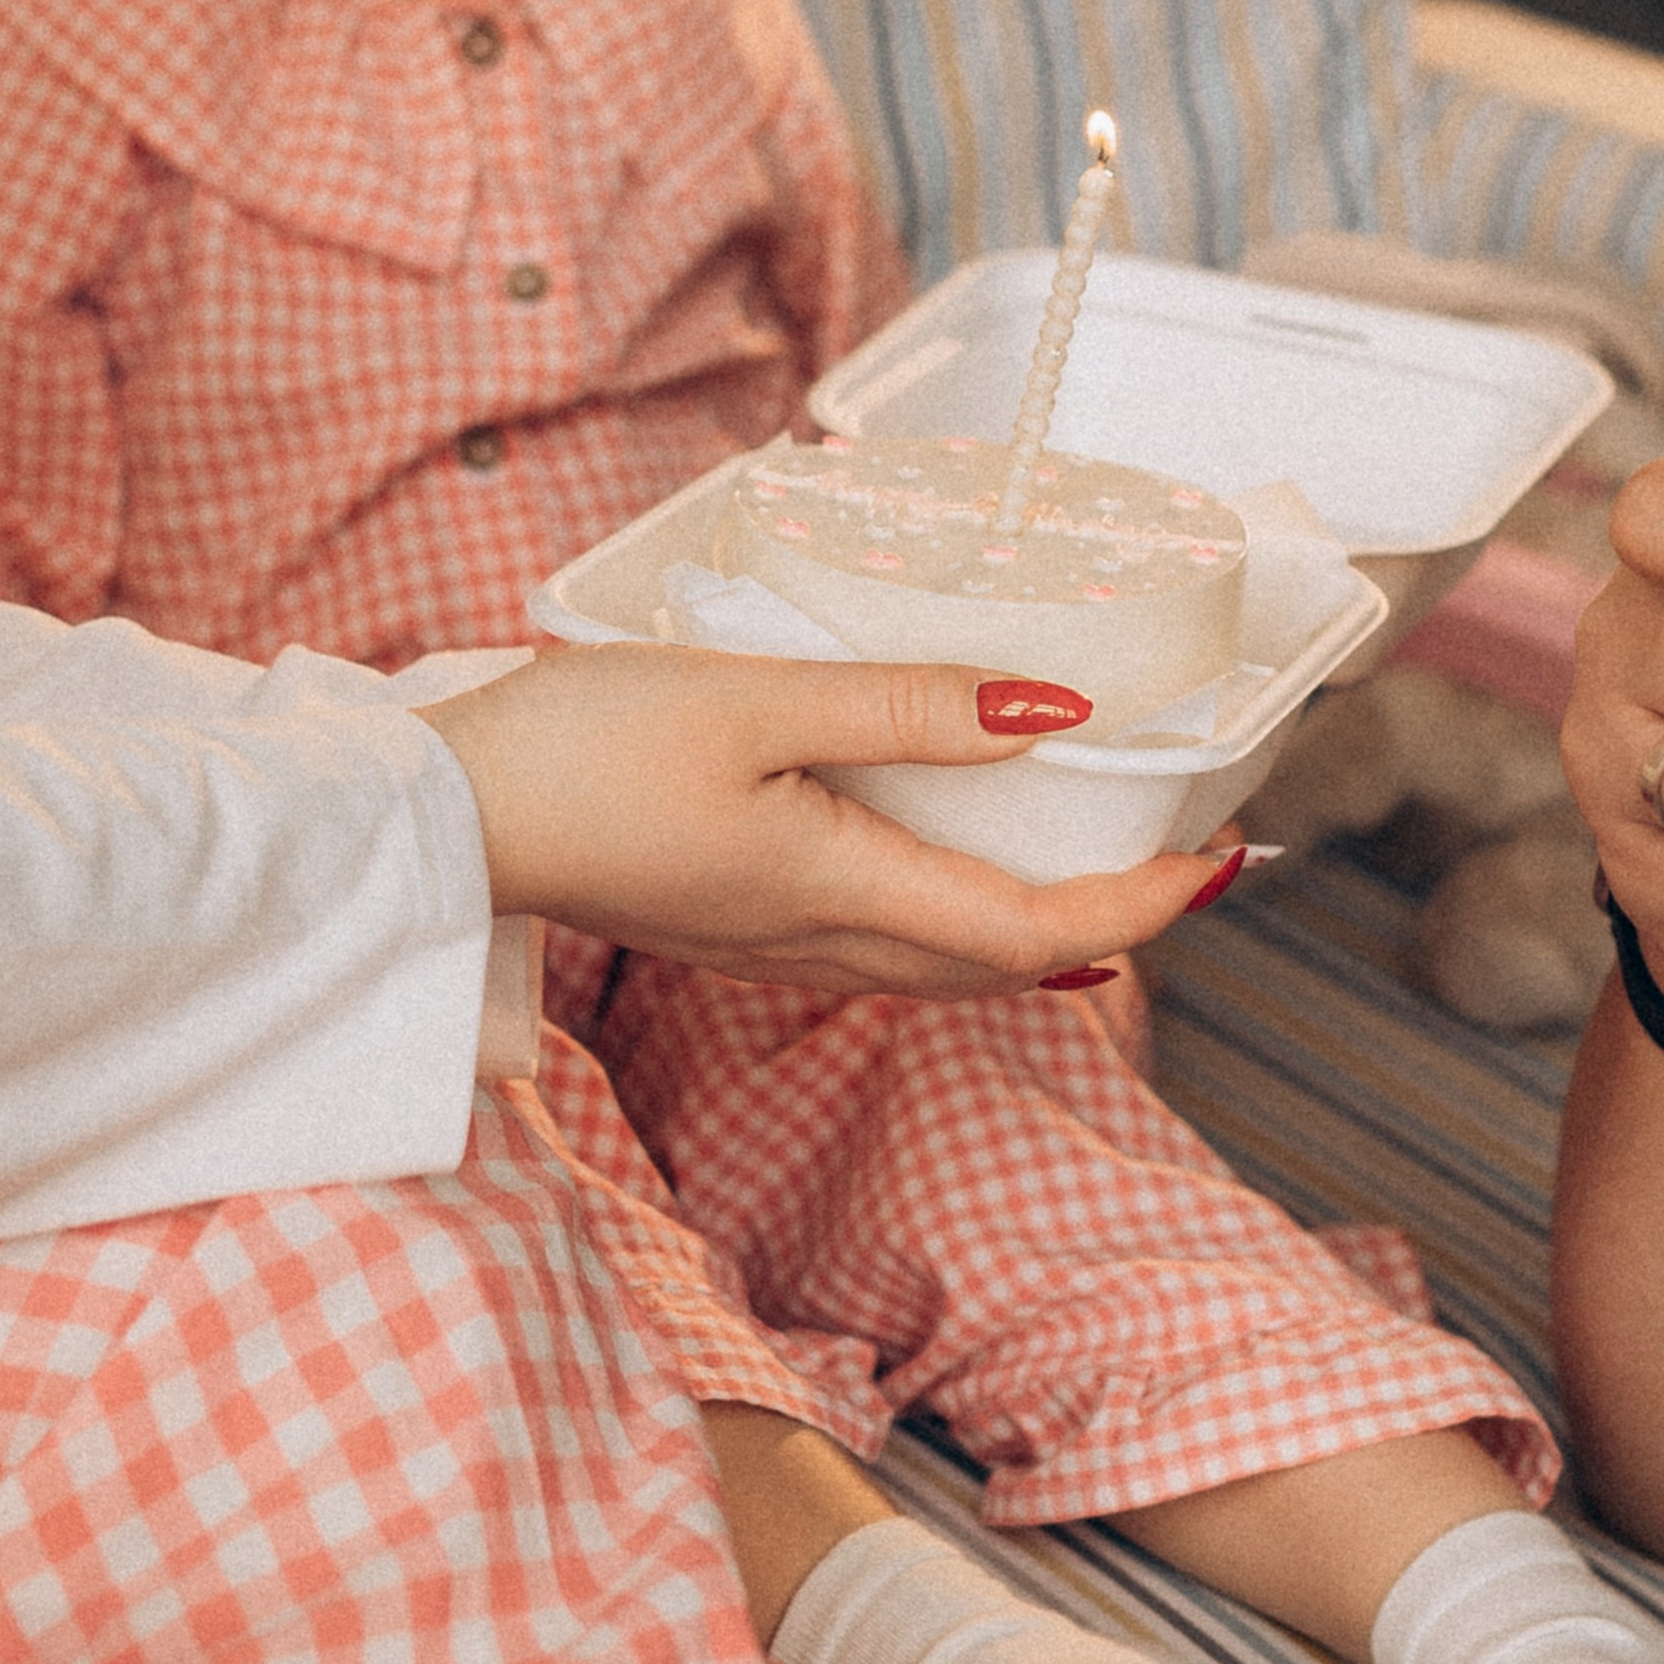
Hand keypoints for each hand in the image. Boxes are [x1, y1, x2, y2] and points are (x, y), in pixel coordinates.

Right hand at [424, 642, 1226, 1000]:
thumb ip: (905, 709)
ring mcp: (768, 939)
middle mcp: (815, 937)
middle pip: (1001, 964)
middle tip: (1194, 867)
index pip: (1032, 931)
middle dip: (1114, 924)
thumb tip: (1051, 715)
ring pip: (941, 962)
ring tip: (1107, 877)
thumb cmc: (581, 748)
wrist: (436, 817)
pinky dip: (956, 918)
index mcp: (838, 889)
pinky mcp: (728, 919)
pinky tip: (959, 874)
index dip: (1145, 906)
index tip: (1227, 864)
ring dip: (1037, 932)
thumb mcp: (757, 698)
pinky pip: (882, 942)